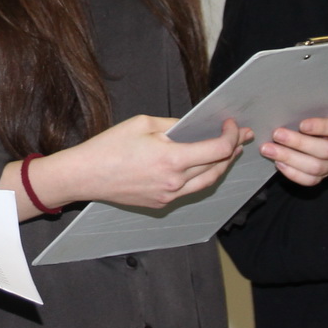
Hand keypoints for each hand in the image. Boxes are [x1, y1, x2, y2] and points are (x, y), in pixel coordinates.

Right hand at [12, 114, 251, 216]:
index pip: (217, 150)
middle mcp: (175, 182)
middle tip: (242, 137)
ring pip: (207, 182)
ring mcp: (168, 196)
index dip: (230, 135)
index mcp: (172, 159)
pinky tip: (201, 167)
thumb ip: (172, 125)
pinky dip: (201, 177)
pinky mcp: (160, 203)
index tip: (230, 124)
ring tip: (229, 153)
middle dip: (232, 150)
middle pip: (217, 167)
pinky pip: (189, 191)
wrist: (85, 175)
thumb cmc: (109, 147)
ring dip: (221, 167)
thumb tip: (190, 127)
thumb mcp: (142, 124)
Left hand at [260, 113, 327, 185]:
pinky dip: (292, 173)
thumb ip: (303, 108)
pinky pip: (310, 180)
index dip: (321, 127)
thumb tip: (280, 107)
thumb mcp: (312, 108)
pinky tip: (278, 162)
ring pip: (316, 167)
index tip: (301, 125)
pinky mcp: (324, 176)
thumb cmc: (310, 116)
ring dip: (290, 158)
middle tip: (276, 134)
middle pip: (326, 150)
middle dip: (298, 143)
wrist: (312, 132)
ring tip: (269, 149)